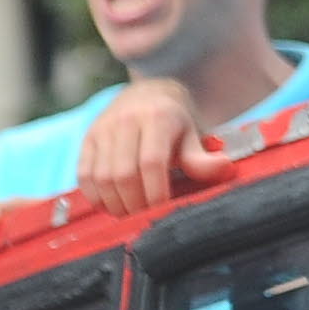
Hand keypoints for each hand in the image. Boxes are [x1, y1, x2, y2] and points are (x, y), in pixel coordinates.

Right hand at [76, 76, 236, 217]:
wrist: (148, 93)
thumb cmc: (176, 122)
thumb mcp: (193, 135)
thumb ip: (201, 158)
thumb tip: (224, 168)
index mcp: (157, 117)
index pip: (151, 162)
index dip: (156, 192)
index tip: (162, 210)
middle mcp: (126, 120)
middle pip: (123, 174)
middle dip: (134, 203)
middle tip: (145, 216)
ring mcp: (103, 129)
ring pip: (101, 178)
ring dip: (115, 203)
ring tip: (130, 212)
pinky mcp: (88, 138)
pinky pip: (84, 175)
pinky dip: (96, 196)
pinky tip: (112, 204)